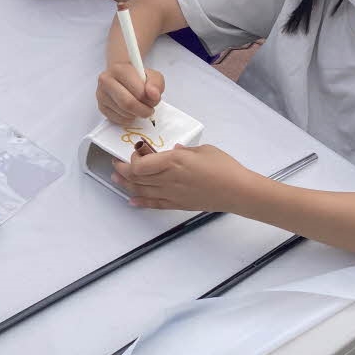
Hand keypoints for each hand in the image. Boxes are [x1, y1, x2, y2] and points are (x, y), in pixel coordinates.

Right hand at [97, 62, 165, 123]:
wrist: (122, 77)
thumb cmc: (138, 77)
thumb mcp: (153, 76)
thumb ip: (156, 84)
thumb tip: (153, 96)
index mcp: (119, 69)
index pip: (138, 92)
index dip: (150, 100)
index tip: (154, 100)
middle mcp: (106, 81)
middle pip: (128, 104)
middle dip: (143, 111)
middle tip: (149, 110)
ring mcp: (101, 95)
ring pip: (124, 113)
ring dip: (136, 114)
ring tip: (139, 107)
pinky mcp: (101, 107)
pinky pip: (118, 119)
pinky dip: (128, 119)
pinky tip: (130, 111)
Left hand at [111, 143, 257, 211]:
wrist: (238, 191)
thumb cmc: (224, 167)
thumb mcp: (202, 150)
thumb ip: (184, 151)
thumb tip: (173, 151)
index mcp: (173, 161)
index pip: (140, 164)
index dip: (131, 159)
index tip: (134, 152)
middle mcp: (168, 179)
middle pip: (137, 178)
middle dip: (123, 171)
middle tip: (116, 164)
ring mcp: (172, 194)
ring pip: (142, 191)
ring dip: (126, 185)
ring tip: (116, 179)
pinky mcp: (178, 204)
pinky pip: (154, 204)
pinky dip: (141, 202)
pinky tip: (132, 201)